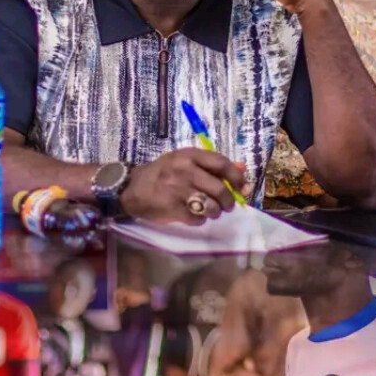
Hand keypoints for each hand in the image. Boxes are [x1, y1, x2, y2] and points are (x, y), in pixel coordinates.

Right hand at [123, 148, 246, 224]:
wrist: (133, 188)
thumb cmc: (164, 174)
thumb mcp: (186, 162)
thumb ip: (213, 165)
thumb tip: (242, 169)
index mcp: (190, 156)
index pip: (221, 164)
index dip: (236, 177)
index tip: (242, 187)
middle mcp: (185, 170)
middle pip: (220, 189)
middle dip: (228, 201)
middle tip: (227, 206)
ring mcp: (178, 190)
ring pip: (211, 206)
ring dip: (215, 212)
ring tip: (210, 210)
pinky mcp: (173, 208)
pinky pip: (197, 219)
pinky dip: (199, 220)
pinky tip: (192, 214)